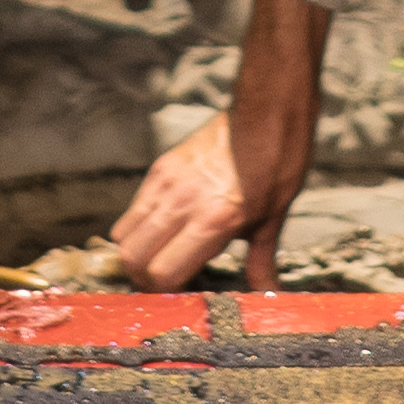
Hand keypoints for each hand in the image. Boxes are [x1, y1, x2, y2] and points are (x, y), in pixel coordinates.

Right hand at [113, 0, 326, 289]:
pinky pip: (134, 209)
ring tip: (165, 257)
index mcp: (213, 221)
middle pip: (131, 259)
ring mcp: (166, 182)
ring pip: (124, 236)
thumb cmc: (280, 162)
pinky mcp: (161, 167)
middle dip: (144, 278)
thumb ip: (260, 261)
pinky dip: (140, 228)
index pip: (161, 274)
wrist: (270, 108)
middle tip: (170, 282)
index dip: (167, 293)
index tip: (185, 294)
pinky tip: (167, 230)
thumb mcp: (274, 218)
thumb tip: (264, 295)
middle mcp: (181, 202)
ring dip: (138, 254)